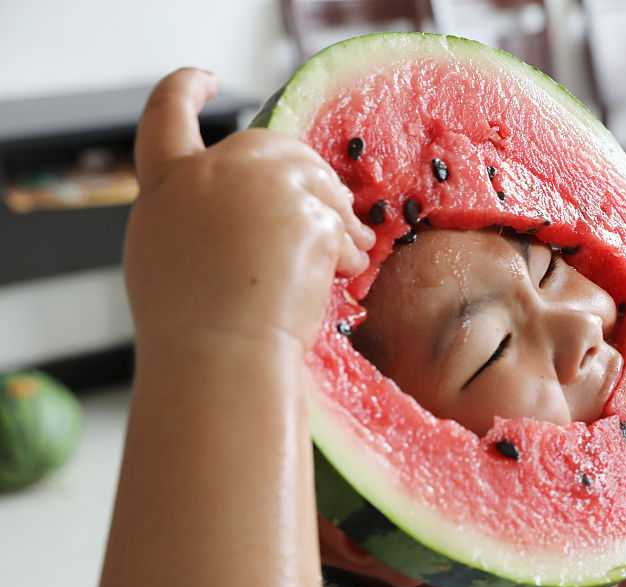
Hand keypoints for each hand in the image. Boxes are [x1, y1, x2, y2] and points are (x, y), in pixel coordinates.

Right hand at [123, 68, 374, 359]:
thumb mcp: (167, 253)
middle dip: (302, 178)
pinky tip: (336, 277)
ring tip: (334, 262)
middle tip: (323, 212)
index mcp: (168, 184)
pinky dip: (345, 251)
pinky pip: (341, 223)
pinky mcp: (311, 211)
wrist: (222, 353)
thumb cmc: (193, 326)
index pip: (165, 115)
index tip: (203, 79)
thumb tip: (227, 209)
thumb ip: (194, 213)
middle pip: (271, 147)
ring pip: (316, 185)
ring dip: (333, 218)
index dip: (184, 90)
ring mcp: (265, 186)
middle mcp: (214, 171)